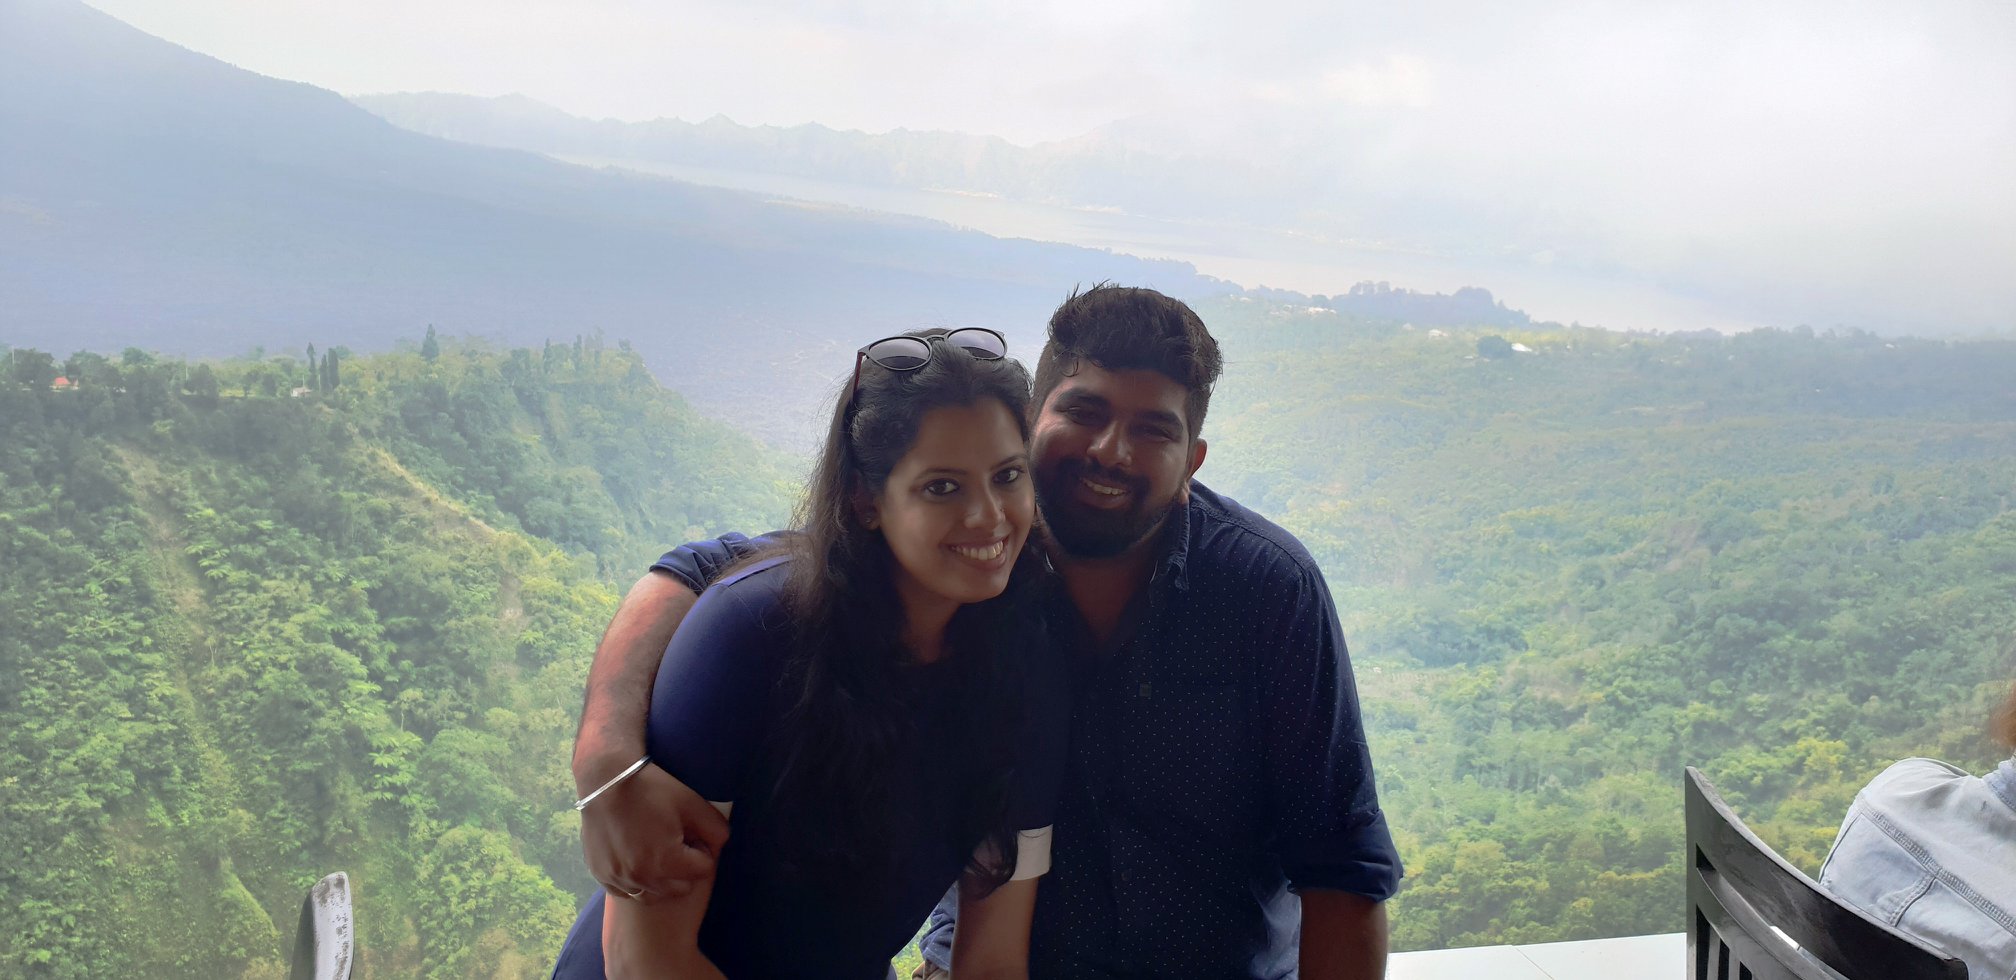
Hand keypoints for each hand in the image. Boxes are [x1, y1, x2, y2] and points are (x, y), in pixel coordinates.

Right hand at [580, 758, 730, 902]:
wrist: (605, 780)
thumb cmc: (651, 789)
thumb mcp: (692, 803)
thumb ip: (715, 829)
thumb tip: (720, 846)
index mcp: (666, 862)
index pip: (703, 870)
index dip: (702, 850)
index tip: (690, 833)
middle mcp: (641, 878)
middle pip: (680, 888)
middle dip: (684, 869)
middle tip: (674, 843)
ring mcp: (617, 879)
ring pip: (652, 895)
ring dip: (660, 880)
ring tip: (655, 851)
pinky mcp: (600, 875)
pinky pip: (625, 891)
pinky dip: (635, 881)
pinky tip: (634, 857)